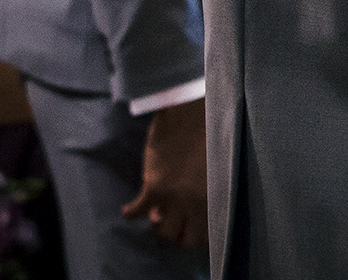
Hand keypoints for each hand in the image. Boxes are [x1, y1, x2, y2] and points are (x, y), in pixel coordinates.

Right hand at [121, 97, 207, 250]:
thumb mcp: (218, 164)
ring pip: (163, 230)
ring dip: (160, 225)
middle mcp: (197, 201)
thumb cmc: (212, 131)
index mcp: (217, 194)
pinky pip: (137, 211)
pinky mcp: (154, 186)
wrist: (192, 109)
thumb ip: (208, 189)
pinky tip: (129, 210)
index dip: (200, 233)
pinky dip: (132, 213)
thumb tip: (189, 205)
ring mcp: (174, 196)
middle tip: (176, 224)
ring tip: (157, 216)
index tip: (194, 228)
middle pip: (186, 238)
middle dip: (181, 235)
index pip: (209, 231)